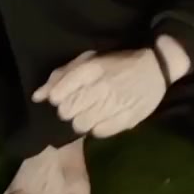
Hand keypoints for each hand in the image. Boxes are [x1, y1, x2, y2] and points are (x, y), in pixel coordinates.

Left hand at [32, 48, 166, 138]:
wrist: (157, 68)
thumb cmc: (118, 62)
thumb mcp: (89, 60)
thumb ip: (61, 76)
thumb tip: (37, 96)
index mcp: (92, 68)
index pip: (59, 94)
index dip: (57, 97)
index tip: (65, 94)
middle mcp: (102, 87)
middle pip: (67, 112)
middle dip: (69, 109)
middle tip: (81, 102)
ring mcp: (115, 105)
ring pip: (80, 125)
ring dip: (83, 119)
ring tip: (93, 110)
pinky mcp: (126, 120)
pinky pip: (98, 133)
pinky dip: (98, 127)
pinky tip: (105, 116)